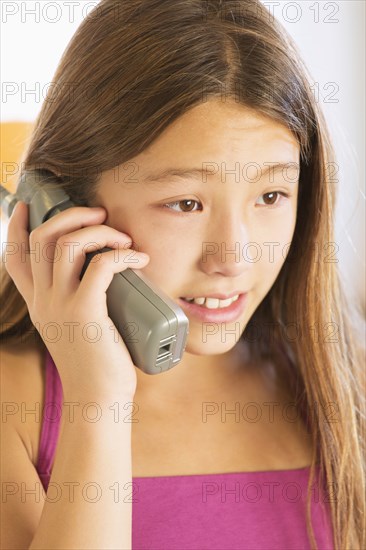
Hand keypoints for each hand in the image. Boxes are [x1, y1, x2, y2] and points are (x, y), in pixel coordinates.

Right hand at [4, 201, 149, 399]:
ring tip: (122, 238)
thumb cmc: (97, 362)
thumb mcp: (76, 327)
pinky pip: (101, 265)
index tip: (29, 205)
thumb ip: (79, 299)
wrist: (98, 398)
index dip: (16, 226)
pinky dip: (122, 253)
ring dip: (99, 230)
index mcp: (37, 303)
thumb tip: (105, 270)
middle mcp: (42, 300)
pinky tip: (138, 258)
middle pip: (41, 237)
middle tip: (98, 214)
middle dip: (70, 214)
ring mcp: (60, 305)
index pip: (14, 257)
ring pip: (67, 244)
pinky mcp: (85, 312)